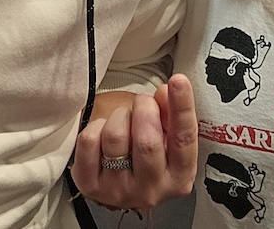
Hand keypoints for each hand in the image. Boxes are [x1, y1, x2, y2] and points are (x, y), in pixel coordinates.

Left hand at [70, 75, 197, 210]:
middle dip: (144, 109)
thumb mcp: (165, 137)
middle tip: (143, 103)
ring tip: (123, 120)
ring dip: (119, 116)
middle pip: (147, 141)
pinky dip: (96, 126)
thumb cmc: (145, 155)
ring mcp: (119, 191)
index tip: (178, 81)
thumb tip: (165, 92)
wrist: (117, 184)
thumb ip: (169, 115)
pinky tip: (103, 132)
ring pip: (116, 137)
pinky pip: (90, 141)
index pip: (183, 140)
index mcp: (178, 177)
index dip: (182, 108)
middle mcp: (151, 190)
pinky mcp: (90, 186)